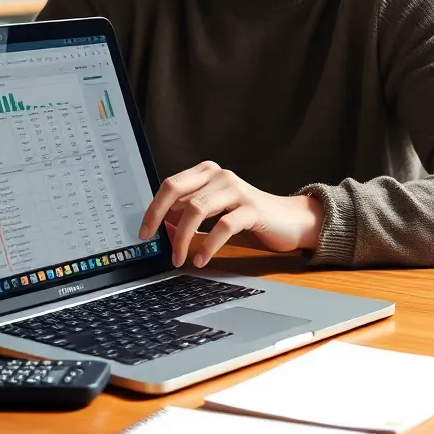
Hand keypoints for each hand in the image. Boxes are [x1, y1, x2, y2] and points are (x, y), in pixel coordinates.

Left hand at [138, 161, 323, 267]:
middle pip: (177, 191)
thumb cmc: (248, 216)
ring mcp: (237, 190)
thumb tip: (160, 224)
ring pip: (197, 209)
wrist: (289, 220)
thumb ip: (190, 210)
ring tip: (179, 258)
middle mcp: (220, 176)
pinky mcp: (252, 209)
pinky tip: (202, 260)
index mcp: (208, 172)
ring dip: (182, 238)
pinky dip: (207, 246)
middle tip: (152, 240)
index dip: (153, 208)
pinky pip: (223, 226)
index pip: (170, 185)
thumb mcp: (215, 210)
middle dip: (158, 216)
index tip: (144, 231)